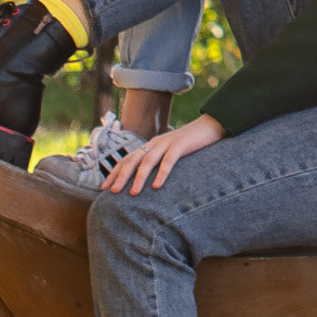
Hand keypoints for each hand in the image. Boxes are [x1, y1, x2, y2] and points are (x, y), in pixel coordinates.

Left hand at [105, 113, 225, 194]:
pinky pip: (169, 160)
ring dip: (139, 177)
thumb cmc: (191, 142)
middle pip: (133, 159)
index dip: (115, 172)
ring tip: (132, 193)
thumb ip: (159, 162)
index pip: (128, 159)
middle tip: (111, 192)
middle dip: (120, 176)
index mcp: (151, 145)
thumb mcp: (171, 152)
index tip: (103, 188)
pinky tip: (157, 185)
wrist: (212, 124)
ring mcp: (168, 143)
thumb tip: (147, 181)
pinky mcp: (182, 145)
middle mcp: (155, 143)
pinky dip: (162, 173)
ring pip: (148, 160)